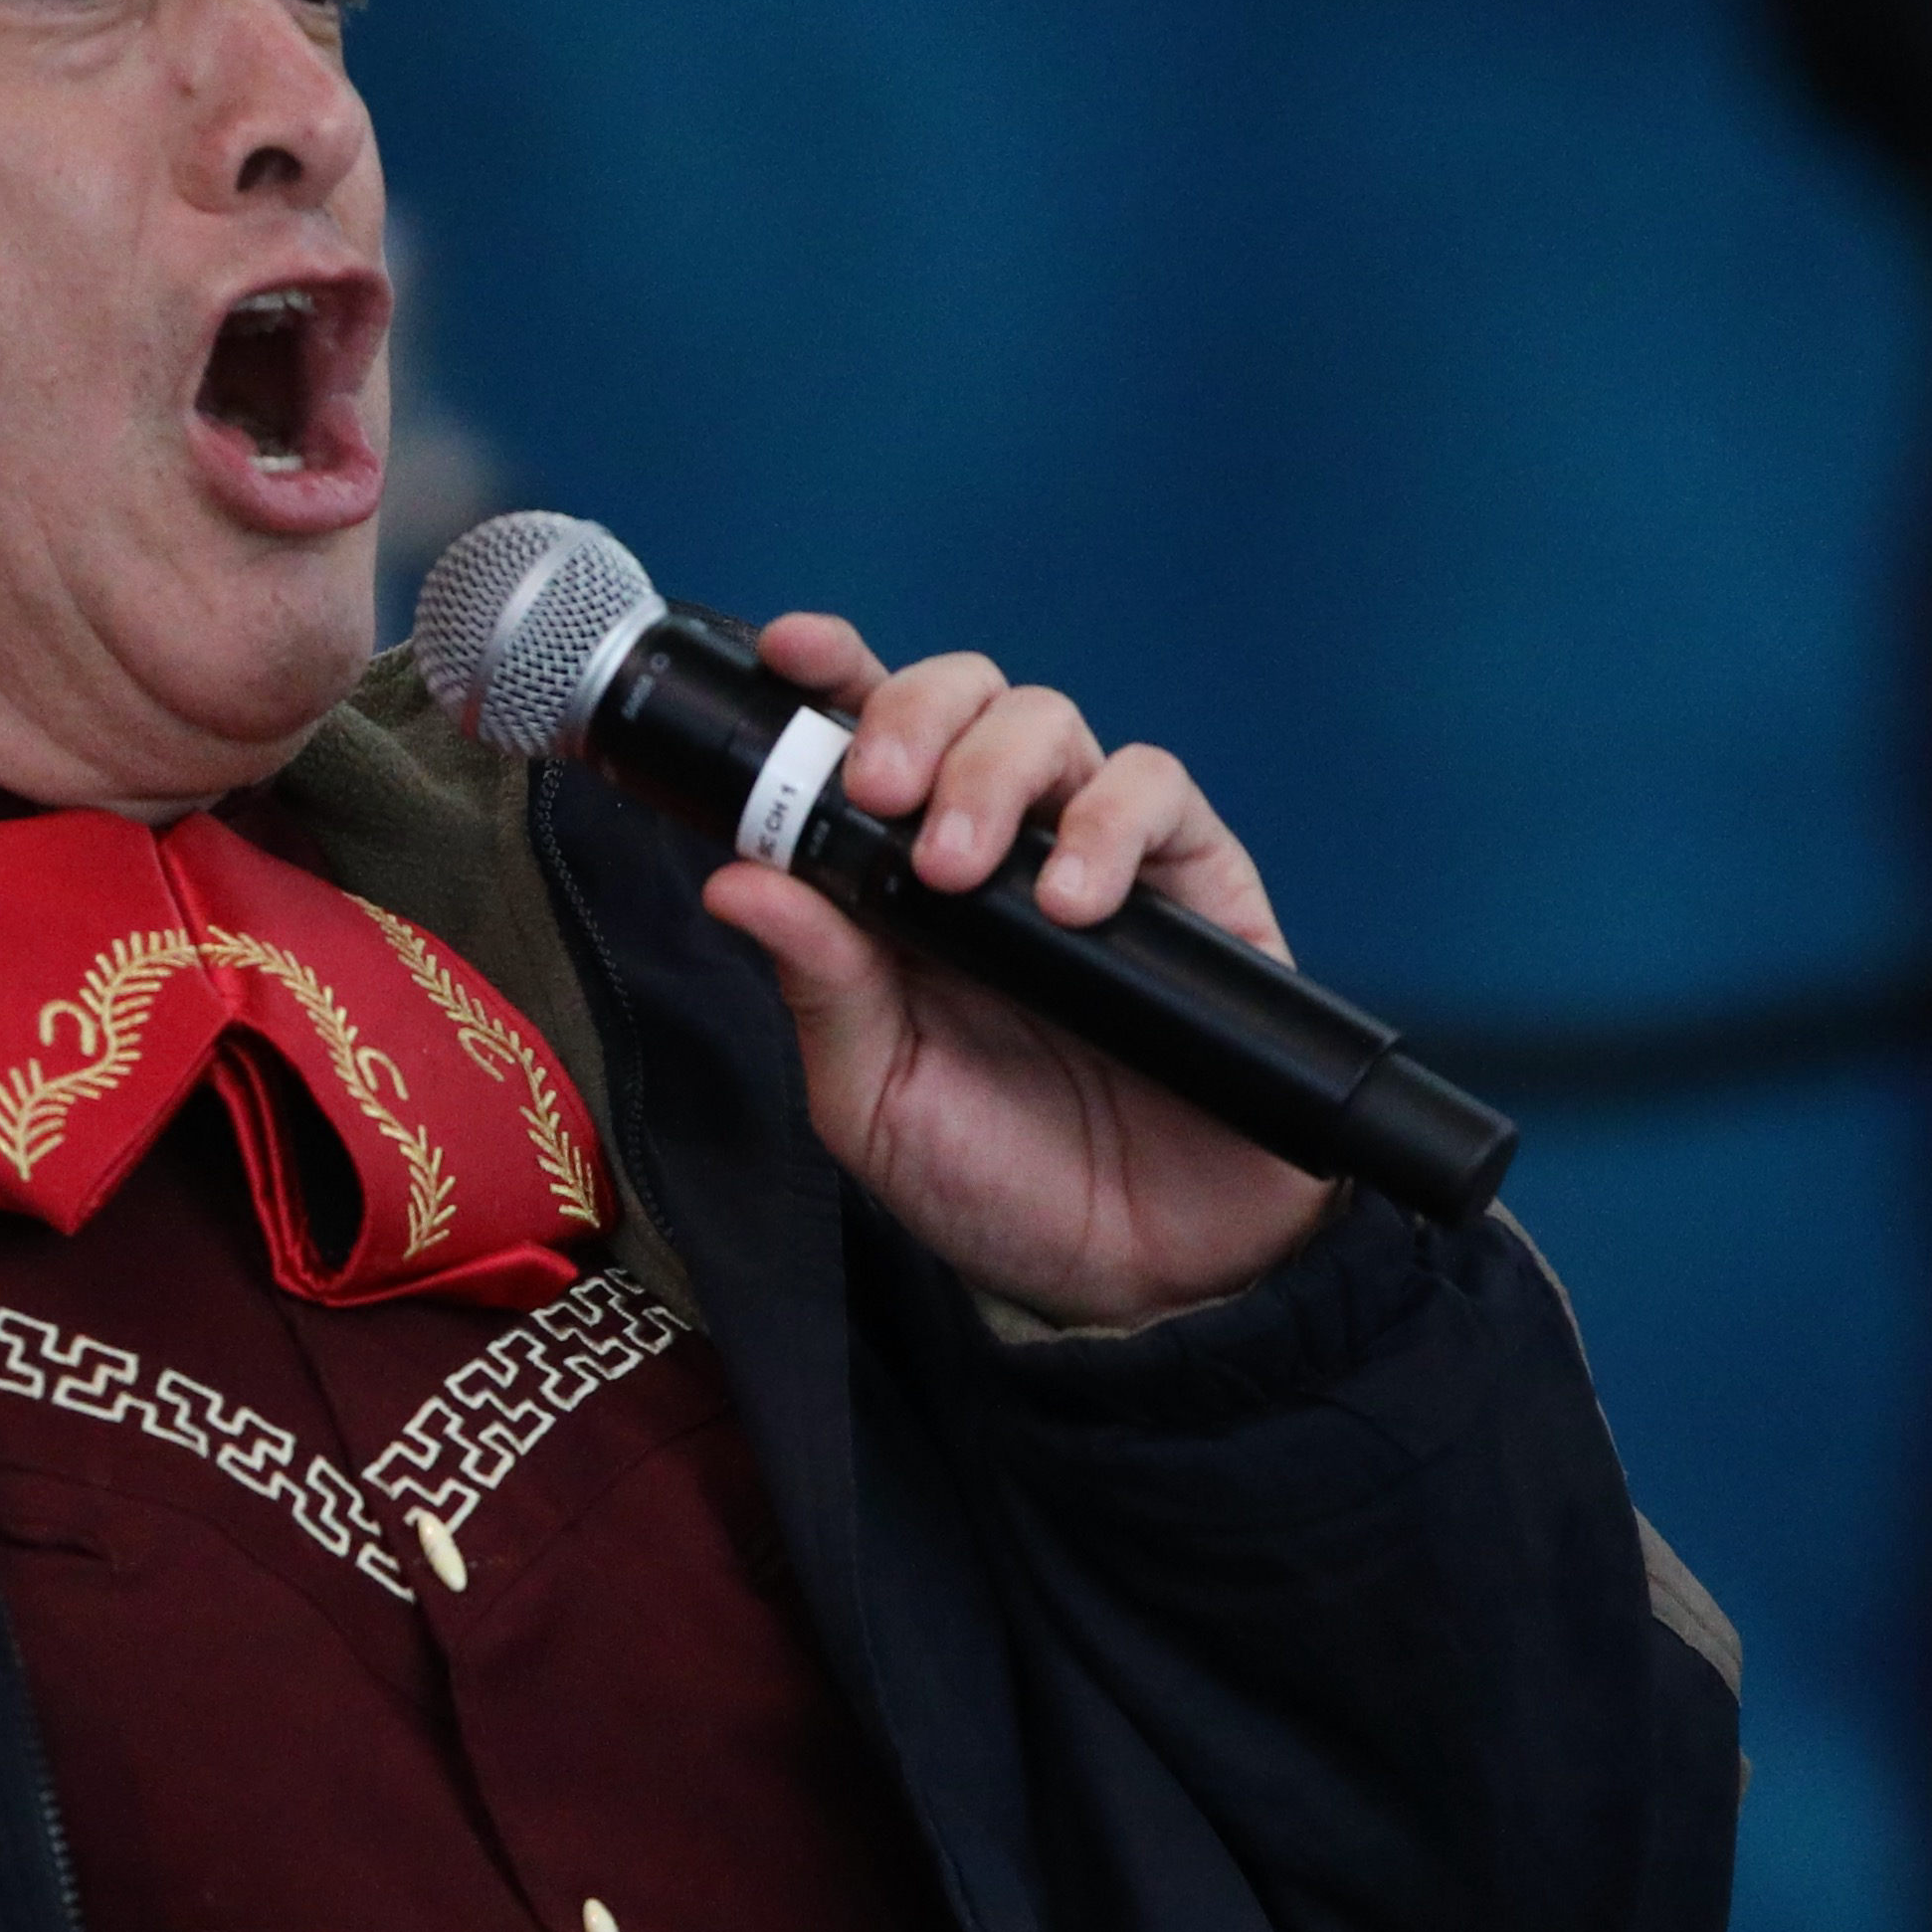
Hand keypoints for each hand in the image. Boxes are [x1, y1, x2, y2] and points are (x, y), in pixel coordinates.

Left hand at [691, 614, 1341, 1326]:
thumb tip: (737, 880)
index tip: (789, 653)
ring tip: (962, 869)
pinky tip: (1070, 902)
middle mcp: (997, 849)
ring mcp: (1097, 857)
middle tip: (879, 791)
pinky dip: (1109, 825)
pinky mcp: (1195, 886)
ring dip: (993, 771)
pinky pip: (1158, 794)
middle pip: (961, 697)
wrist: (1139, 1278)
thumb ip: (817, 986)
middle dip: (910, 715)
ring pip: (1052, 723)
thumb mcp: (872, 1098)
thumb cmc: (997, 1182)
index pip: (865, 736)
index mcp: (900, 883)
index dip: (830, 673)